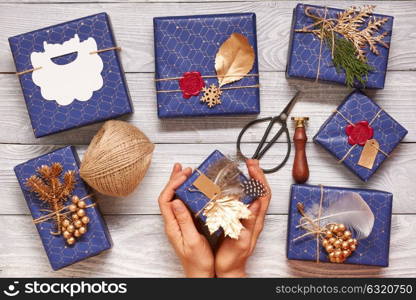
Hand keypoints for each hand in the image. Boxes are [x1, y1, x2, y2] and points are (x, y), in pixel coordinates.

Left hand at [158, 163, 214, 277]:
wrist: (200, 274)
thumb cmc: (197, 262)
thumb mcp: (192, 240)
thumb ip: (183, 220)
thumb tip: (176, 201)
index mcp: (172, 226)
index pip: (165, 200)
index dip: (172, 185)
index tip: (183, 176)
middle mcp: (173, 223)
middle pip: (168, 196)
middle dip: (174, 180)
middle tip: (183, 169)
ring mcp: (178, 224)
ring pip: (174, 199)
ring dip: (178, 185)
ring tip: (184, 172)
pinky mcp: (185, 225)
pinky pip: (182, 205)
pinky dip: (185, 193)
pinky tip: (191, 189)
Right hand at [215, 159, 270, 277]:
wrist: (229, 270)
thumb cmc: (233, 259)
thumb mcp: (241, 241)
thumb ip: (248, 223)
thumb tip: (255, 203)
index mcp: (256, 221)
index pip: (263, 194)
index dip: (260, 178)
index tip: (252, 166)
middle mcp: (254, 218)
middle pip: (261, 191)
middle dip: (257, 174)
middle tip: (250, 162)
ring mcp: (248, 218)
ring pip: (254, 195)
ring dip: (252, 180)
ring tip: (246, 169)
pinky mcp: (241, 220)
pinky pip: (245, 201)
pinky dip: (243, 190)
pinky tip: (236, 186)